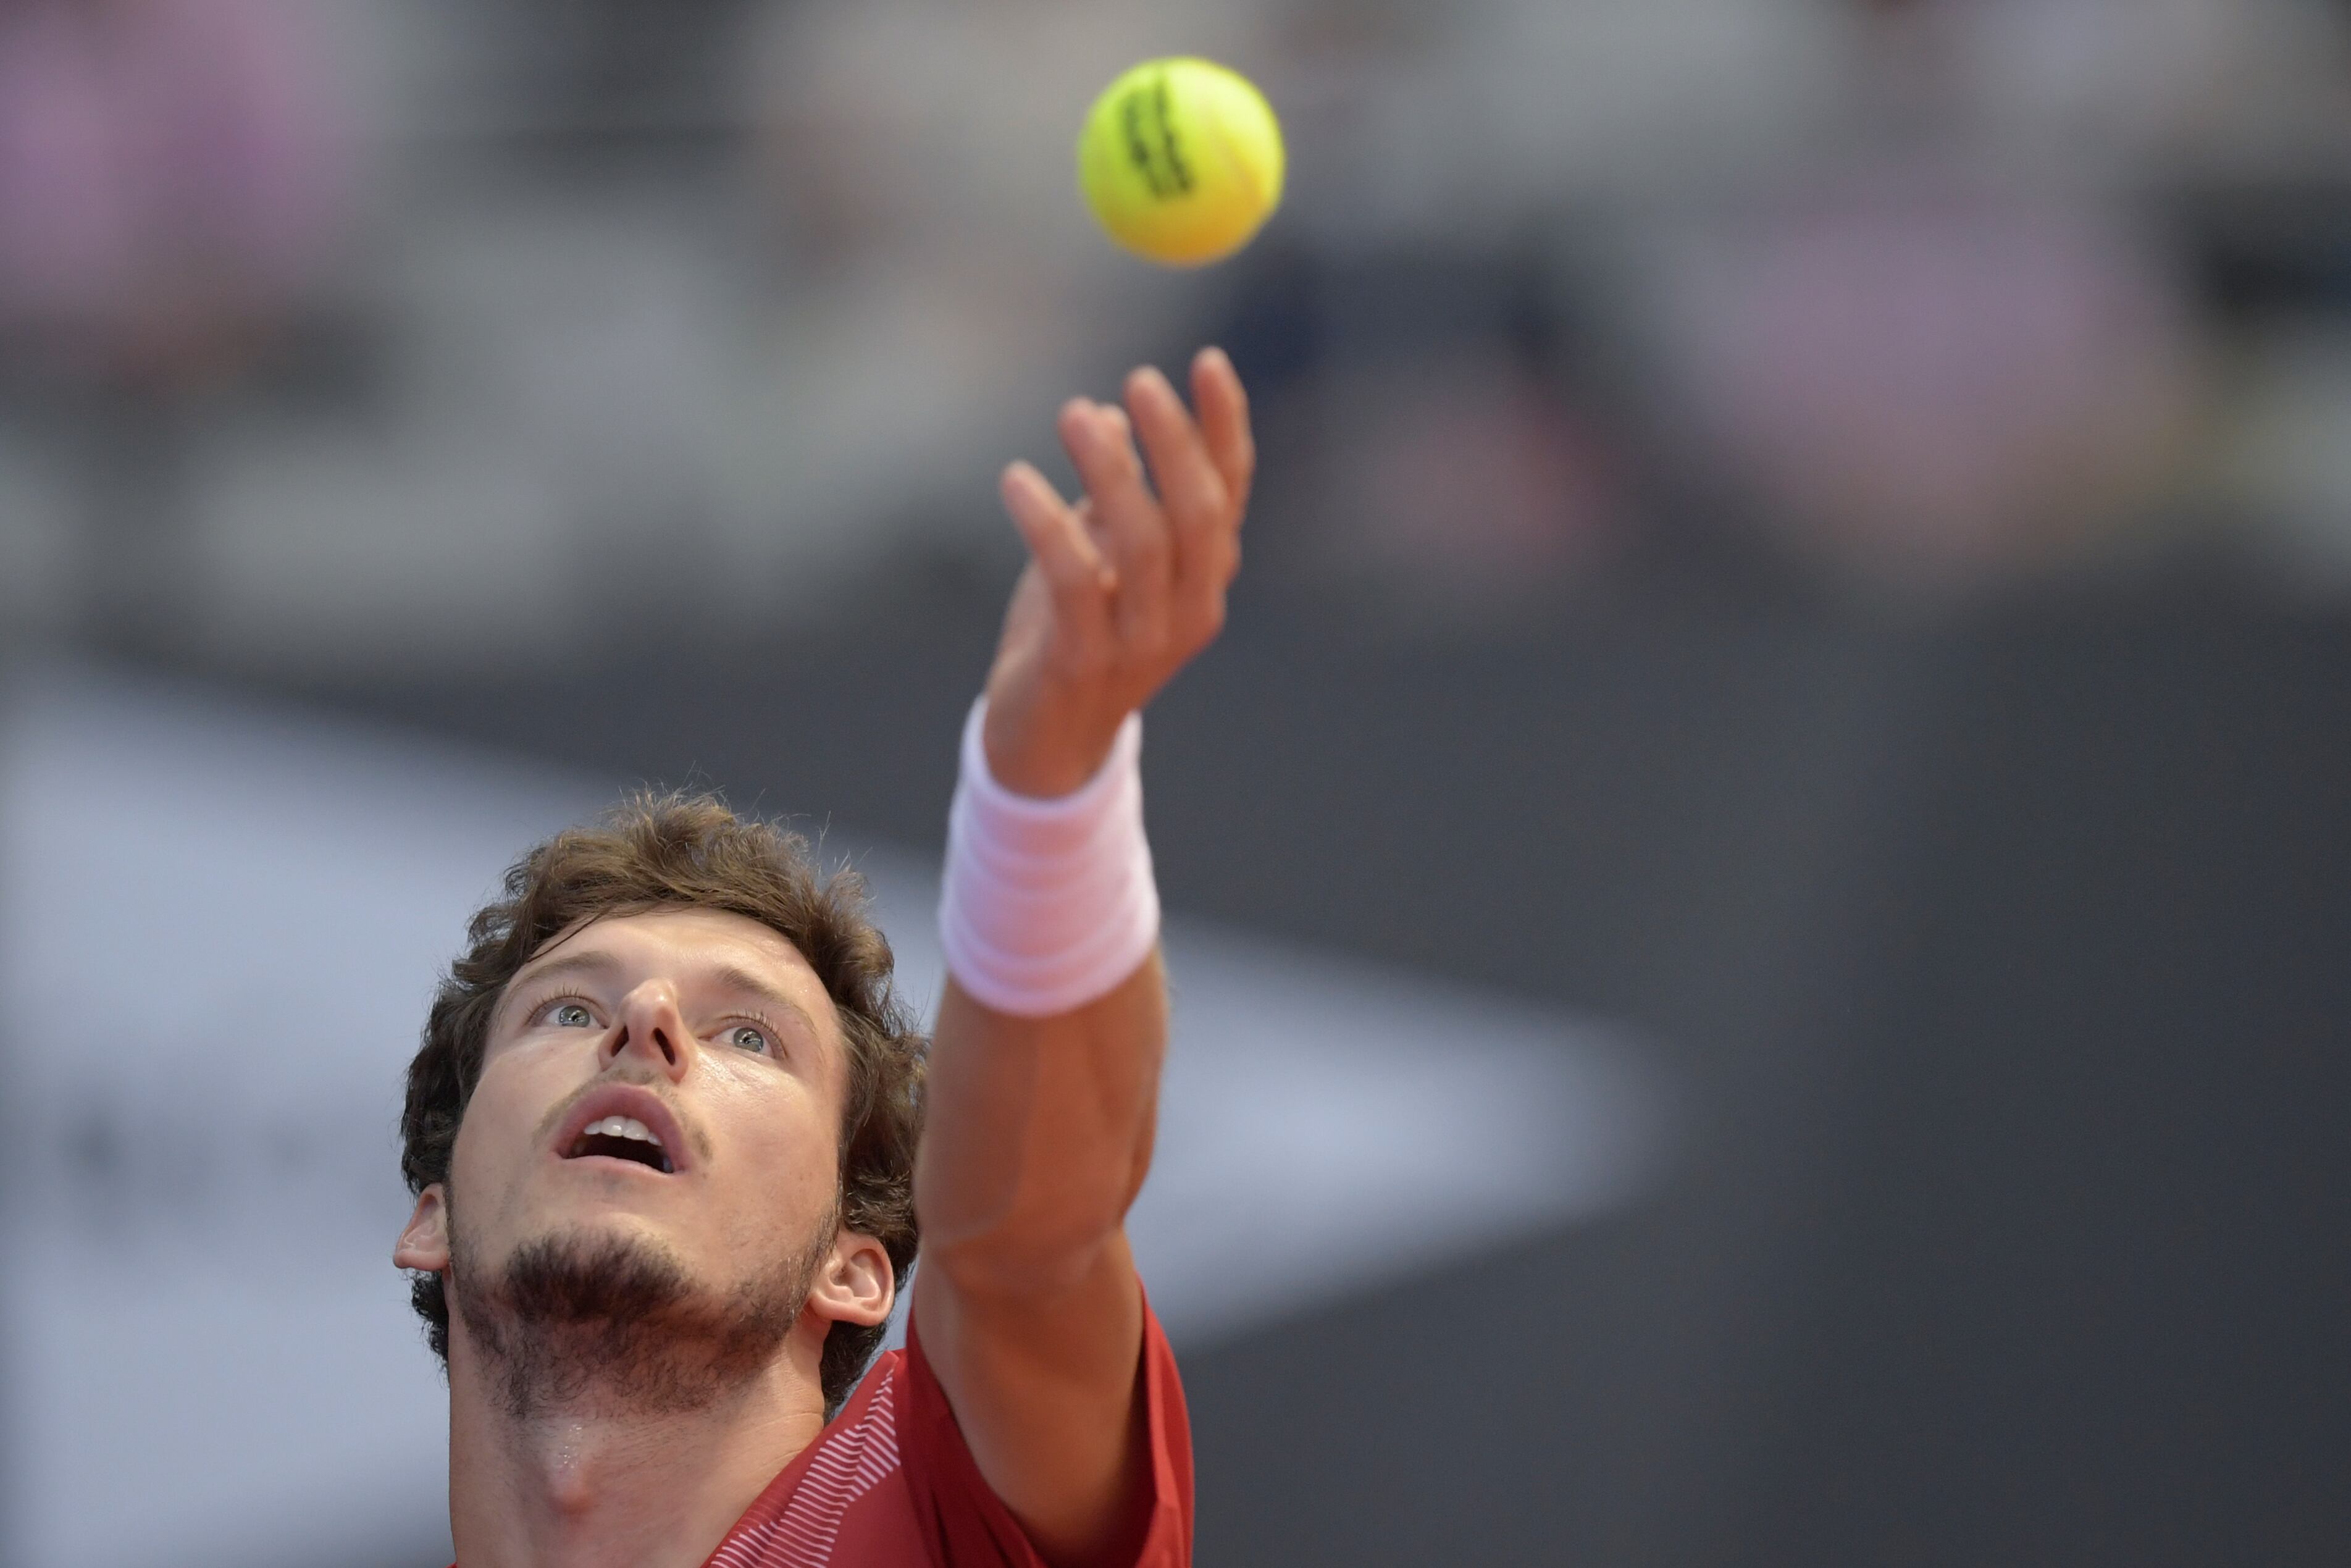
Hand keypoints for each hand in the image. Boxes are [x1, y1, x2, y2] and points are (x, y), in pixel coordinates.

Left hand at [982, 346, 1253, 797]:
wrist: (1044, 740)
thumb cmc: (1074, 632)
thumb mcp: (1098, 553)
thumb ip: (1111, 493)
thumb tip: (1105, 416)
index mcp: (1205, 578)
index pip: (1231, 492)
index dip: (1225, 427)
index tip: (1208, 361)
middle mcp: (1191, 609)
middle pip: (1198, 513)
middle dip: (1175, 441)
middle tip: (1139, 380)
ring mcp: (1143, 642)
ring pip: (1141, 542)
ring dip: (1109, 470)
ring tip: (1073, 414)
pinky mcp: (1085, 661)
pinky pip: (1075, 580)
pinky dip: (1046, 523)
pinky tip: (1016, 480)